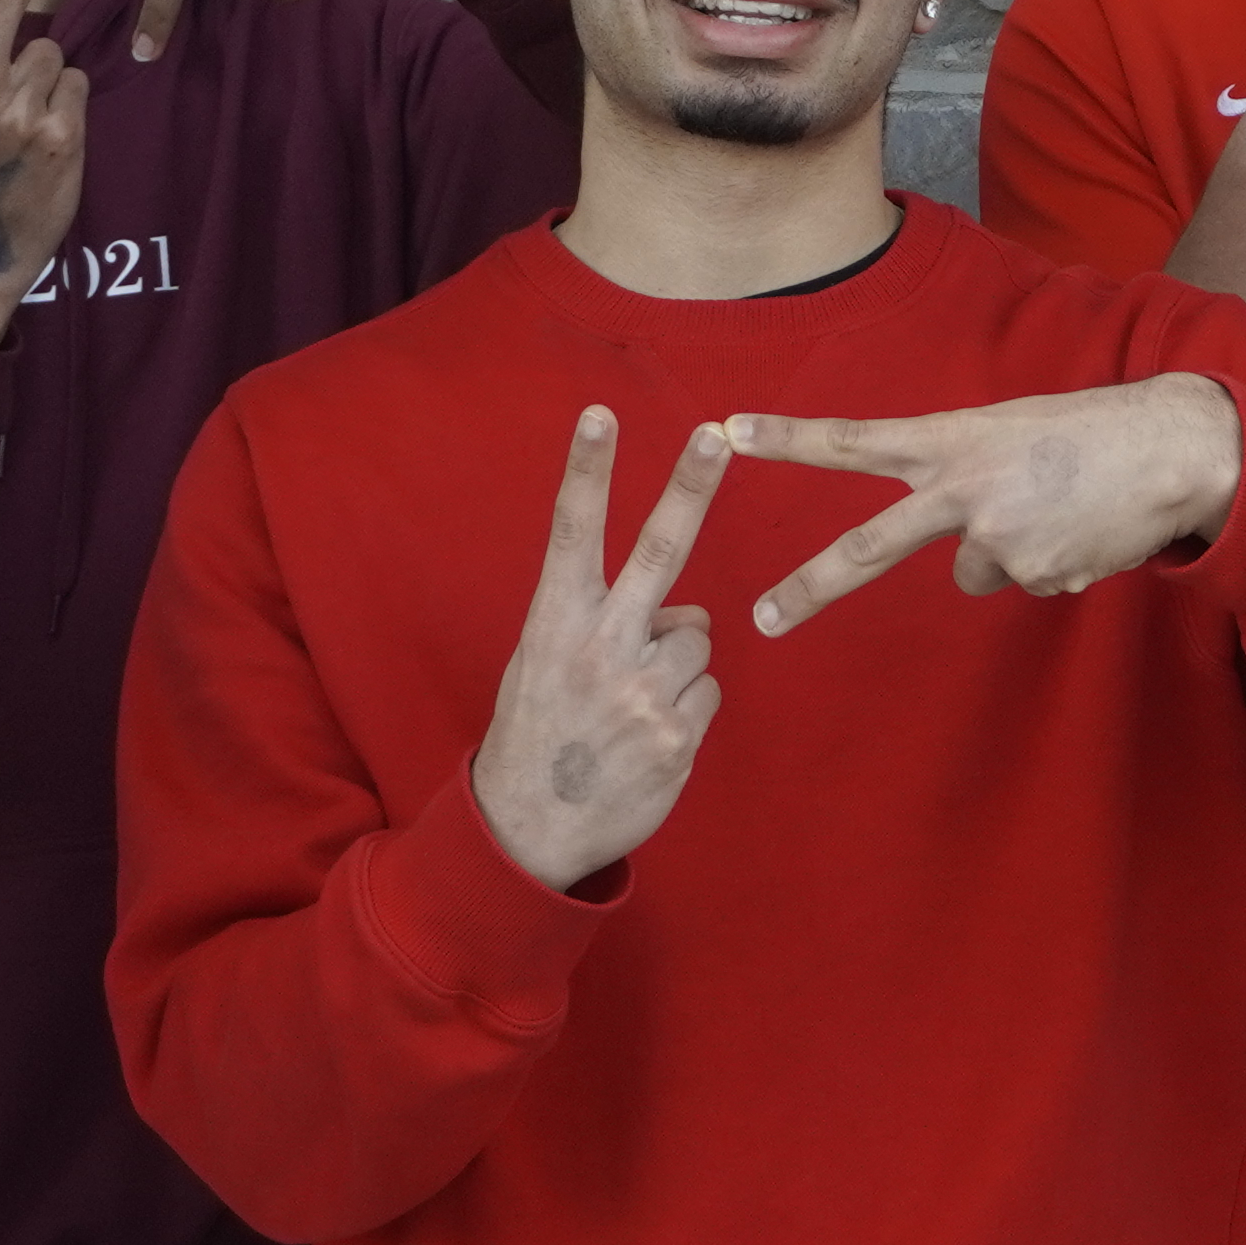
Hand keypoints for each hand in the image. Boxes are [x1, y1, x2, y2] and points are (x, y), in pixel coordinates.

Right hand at [470, 410, 731, 890]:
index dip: (587, 470)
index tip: (599, 414)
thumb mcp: (545, 665)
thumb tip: (684, 610)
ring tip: (630, 707)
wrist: (529, 830)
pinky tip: (648, 737)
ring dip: (675, 664)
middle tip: (716, 435)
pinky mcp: (676, 734)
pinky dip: (686, 709)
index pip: (572, 531)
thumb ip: (606, 624)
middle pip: (657, 550)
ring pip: (696, 638)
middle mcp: (600, 646)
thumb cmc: (540, 731)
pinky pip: (707, 693)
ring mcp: (642, 691)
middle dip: (688, 487)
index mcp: (556, 622)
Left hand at [727, 377, 1245, 635]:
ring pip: (977, 570)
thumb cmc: (1091, 432)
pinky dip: (1054, 563)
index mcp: (952, 439)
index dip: (790, 437)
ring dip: (1012, 550)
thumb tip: (972, 559)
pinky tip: (1087, 531)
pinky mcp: (1033, 572)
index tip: (728, 430)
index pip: (855, 438)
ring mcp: (995, 536)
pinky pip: (1027, 582)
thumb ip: (971, 480)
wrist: (1172, 448)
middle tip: (762, 618)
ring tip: (1063, 510)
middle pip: (869, 547)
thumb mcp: (1013, 433)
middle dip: (811, 586)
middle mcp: (962, 489)